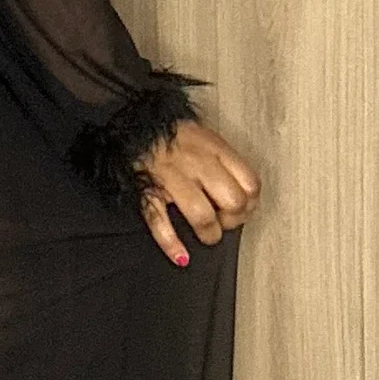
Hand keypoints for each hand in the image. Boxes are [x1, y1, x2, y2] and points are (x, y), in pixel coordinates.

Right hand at [136, 120, 260, 267]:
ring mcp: (171, 177)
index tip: (242, 208)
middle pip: (232, 201)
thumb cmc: (169, 133)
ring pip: (201, 214)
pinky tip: (181, 256)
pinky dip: (171, 244)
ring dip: (209, 233)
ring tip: (207, 235)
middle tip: (224, 222)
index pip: (250, 183)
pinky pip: (160, 221)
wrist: (128, 123)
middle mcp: (196, 162)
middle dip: (232, 219)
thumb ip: (222, 159)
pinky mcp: (147, 191)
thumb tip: (241, 192)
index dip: (250, 203)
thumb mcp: (203, 135)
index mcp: (213, 147)